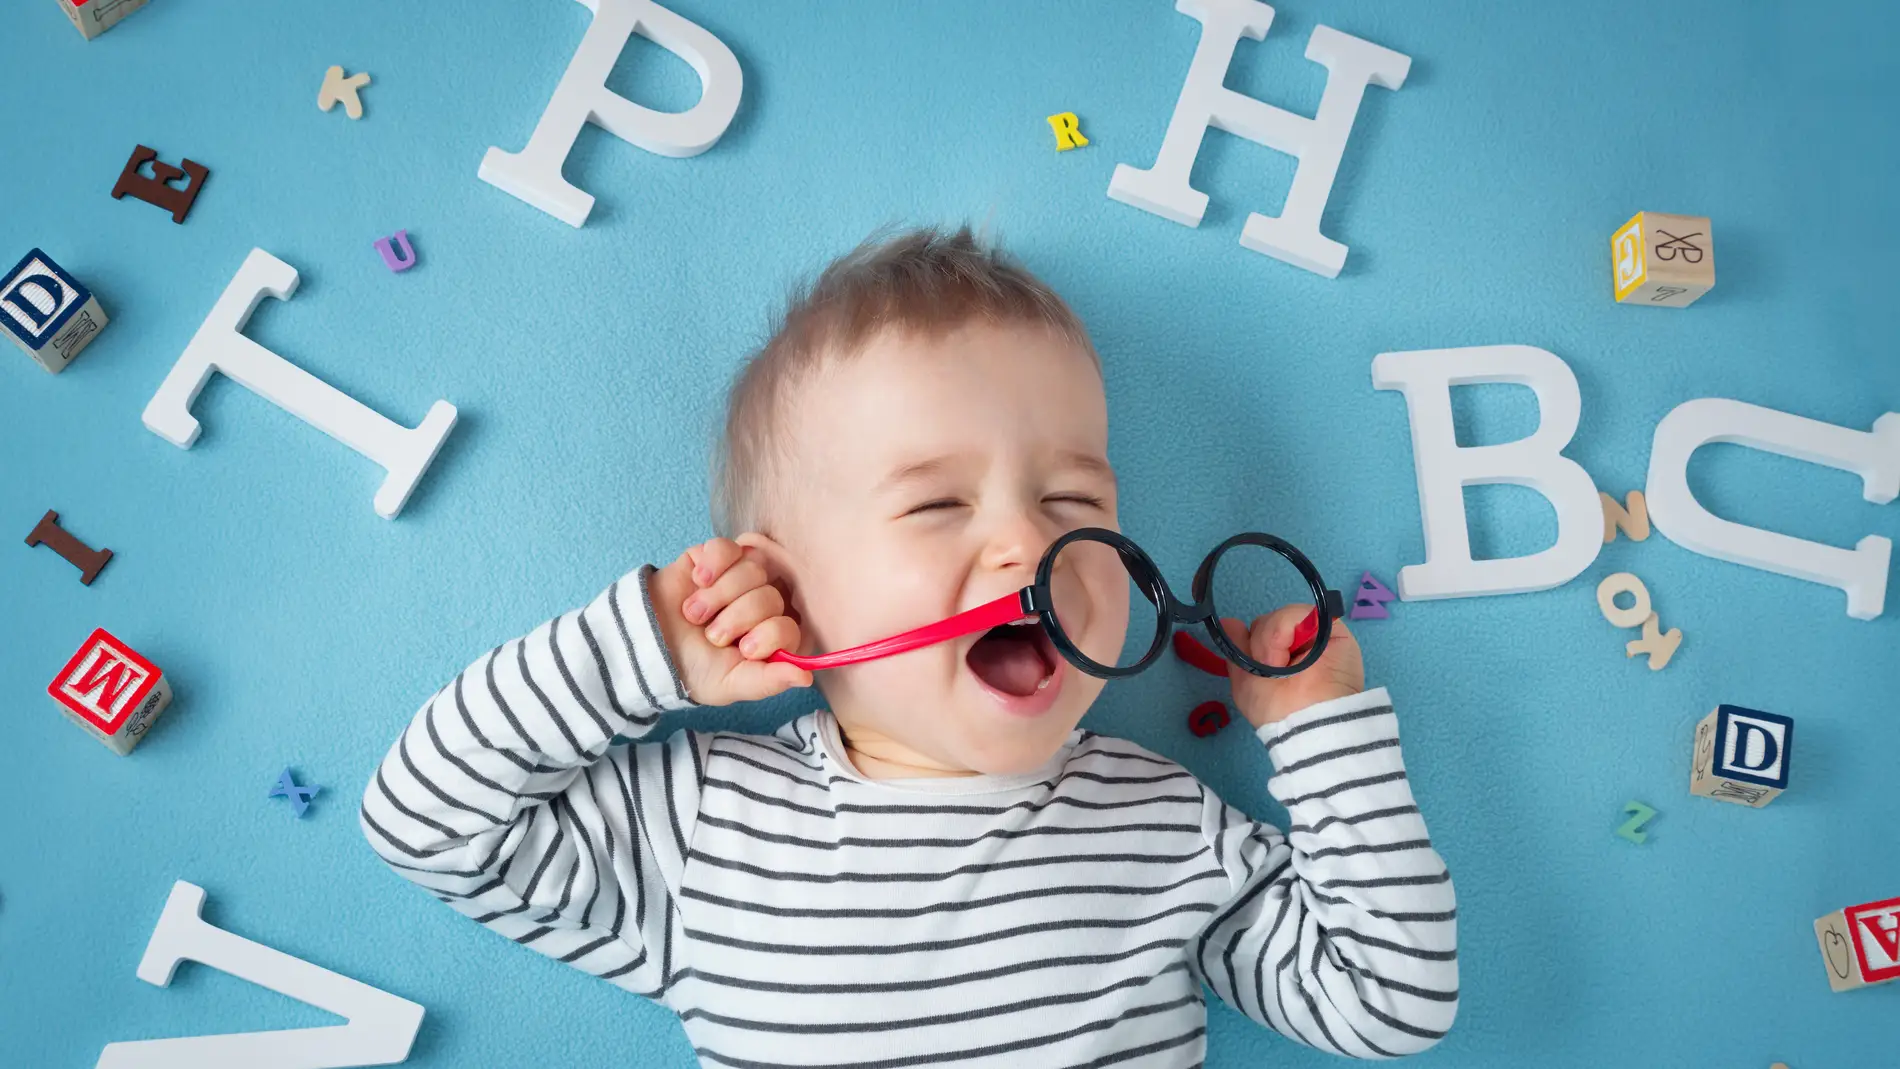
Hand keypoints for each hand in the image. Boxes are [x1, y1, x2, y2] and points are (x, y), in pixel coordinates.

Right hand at [649, 535, 812, 705]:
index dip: (769, 636)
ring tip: (694, 614)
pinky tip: (697, 581)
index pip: (791, 625)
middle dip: (737, 619)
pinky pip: (727, 547)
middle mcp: (761, 603)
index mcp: (770, 635)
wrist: (647, 647)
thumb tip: (806, 678)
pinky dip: (712, 564)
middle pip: (770, 596)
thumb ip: (768, 682)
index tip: (744, 650)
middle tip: (711, 634)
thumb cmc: (692, 669)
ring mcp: (740, 577)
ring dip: (718, 597)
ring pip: (752, 569)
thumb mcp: (730, 684)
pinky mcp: (715, 556)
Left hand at [1219, 605, 1363, 727]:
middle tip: (1269, 669)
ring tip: (1279, 666)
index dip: (1252, 644)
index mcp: (1281, 657)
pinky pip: (1296, 612)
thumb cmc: (1277, 709)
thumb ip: (1238, 651)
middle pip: (1267, 622)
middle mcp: (1299, 644)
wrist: (1309, 720)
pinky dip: (1282, 632)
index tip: (1255, 663)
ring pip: (1278, 617)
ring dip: (1270, 642)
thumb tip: (1228, 622)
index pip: (1258, 634)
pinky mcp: (1330, 627)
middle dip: (1260, 644)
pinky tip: (1288, 655)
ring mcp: (1315, 634)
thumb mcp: (1246, 683)